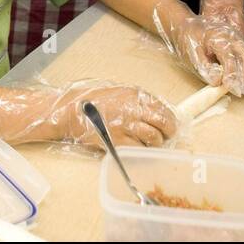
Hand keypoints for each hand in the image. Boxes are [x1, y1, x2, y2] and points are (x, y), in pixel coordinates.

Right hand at [52, 84, 177, 147]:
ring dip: (155, 143)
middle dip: (168, 132)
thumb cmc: (95, 100)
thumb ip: (138, 100)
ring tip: (149, 143)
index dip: (171, 119)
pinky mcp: (118, 142)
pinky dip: (141, 151)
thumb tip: (157, 111)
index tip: (170, 125)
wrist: (73, 111)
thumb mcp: (120, 92)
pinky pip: (138, 150)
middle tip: (166, 135)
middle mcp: (133, 110)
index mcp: (135, 96)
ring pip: (154, 138)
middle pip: (164, 123)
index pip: (164, 108)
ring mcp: (126, 127)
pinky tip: (137, 148)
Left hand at [156, 11, 243, 95]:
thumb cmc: (188, 40)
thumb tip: (218, 82)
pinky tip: (243, 79)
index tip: (228, 86)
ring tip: (242, 86)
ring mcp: (236, 38)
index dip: (230, 73)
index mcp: (217, 37)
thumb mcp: (191, 56)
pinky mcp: (238, 42)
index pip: (229, 57)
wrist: (187, 27)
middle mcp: (230, 35)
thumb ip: (205, 69)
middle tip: (238, 88)